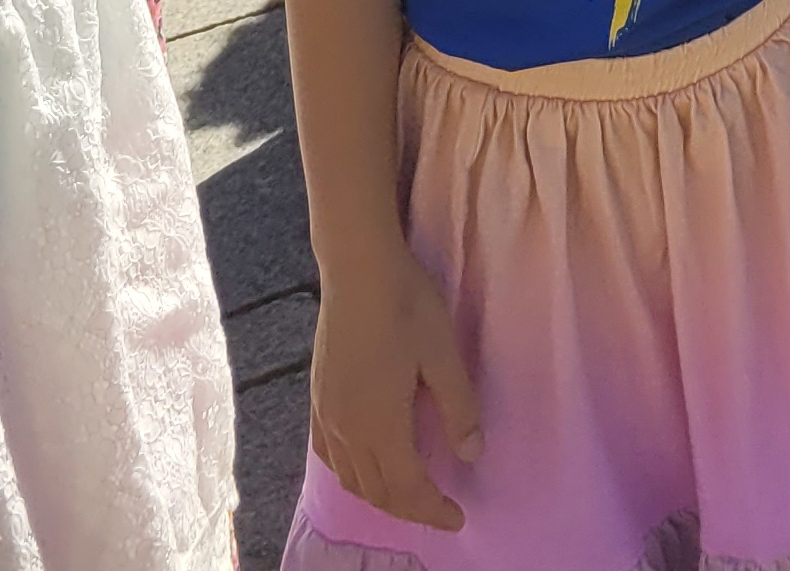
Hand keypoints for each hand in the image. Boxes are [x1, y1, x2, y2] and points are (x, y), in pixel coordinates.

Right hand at [308, 246, 480, 532]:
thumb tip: (472, 455)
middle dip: (409, 509)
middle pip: (376, 491)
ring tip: (409, 494)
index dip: (432, 510)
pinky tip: (363, 465)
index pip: (407, 489)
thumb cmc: (408, 305)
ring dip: (380, 495)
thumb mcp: (444, 354)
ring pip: (350, 478)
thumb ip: (458, 408)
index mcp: (380, 426)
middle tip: (439, 512)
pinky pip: (329, 456)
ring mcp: (327, 415)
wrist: (357, 269)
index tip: (457, 519)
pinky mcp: (318, 398)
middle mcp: (347, 431)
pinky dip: (350, 474)